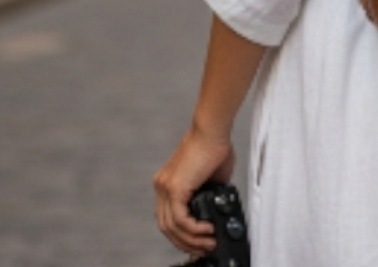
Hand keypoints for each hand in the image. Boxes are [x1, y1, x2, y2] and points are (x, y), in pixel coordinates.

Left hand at [154, 125, 234, 255]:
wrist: (213, 130)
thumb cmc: (215, 145)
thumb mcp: (212, 177)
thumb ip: (209, 193)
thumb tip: (214, 209)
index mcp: (168, 183)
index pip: (168, 217)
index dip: (181, 233)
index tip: (197, 241)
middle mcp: (162, 186)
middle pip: (166, 227)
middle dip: (186, 242)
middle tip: (204, 248)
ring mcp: (165, 187)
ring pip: (171, 227)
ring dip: (191, 240)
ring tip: (209, 242)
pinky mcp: (174, 188)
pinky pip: (179, 220)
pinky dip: (193, 229)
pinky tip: (207, 229)